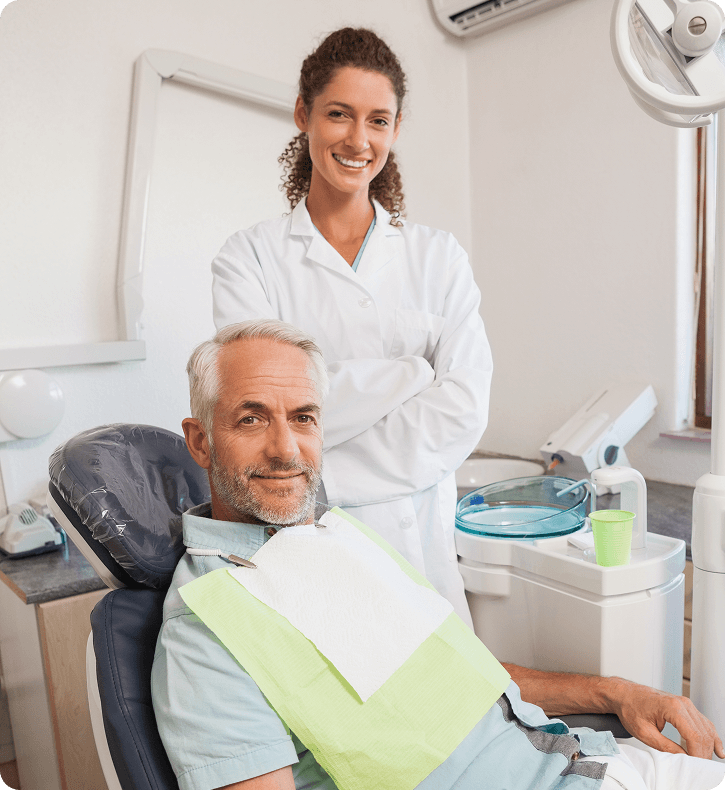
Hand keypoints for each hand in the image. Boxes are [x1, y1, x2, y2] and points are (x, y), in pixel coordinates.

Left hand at [610, 678, 724, 758]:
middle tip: (697, 769)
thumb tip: (684, 759)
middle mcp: (683, 703)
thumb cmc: (630, 709)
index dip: (697, 755)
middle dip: (703, 754)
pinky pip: (704, 723)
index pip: (694, 736)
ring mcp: (686, 703)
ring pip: (706, 729)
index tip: (695, 767)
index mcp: (672, 707)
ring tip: (702, 763)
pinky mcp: (686, 707)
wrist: (624, 694)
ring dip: (708, 748)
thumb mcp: (644, 733)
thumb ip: (666, 747)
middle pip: (703, 734)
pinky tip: (717, 750)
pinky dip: (711, 737)